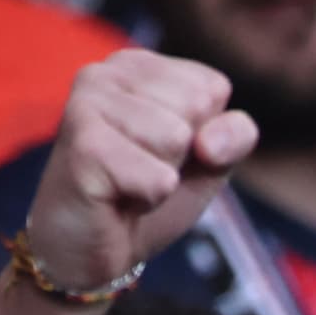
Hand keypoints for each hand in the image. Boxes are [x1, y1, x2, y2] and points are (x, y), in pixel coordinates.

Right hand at [23, 50, 254, 300]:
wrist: (88, 248)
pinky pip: (158, 177)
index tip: (164, 154)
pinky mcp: (83, 143)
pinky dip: (147, 199)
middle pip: (198, 106)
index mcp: (139, 66)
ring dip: (162, 177)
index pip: (214, 88)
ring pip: (177, 137)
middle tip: (142, 170)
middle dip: (183, 156)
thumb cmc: (143, 195)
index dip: (205, 136)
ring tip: (128, 181)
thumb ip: (232, 138)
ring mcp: (89, 101)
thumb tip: (210, 141)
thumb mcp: (206, 164)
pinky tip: (116, 196)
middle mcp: (107, 70)